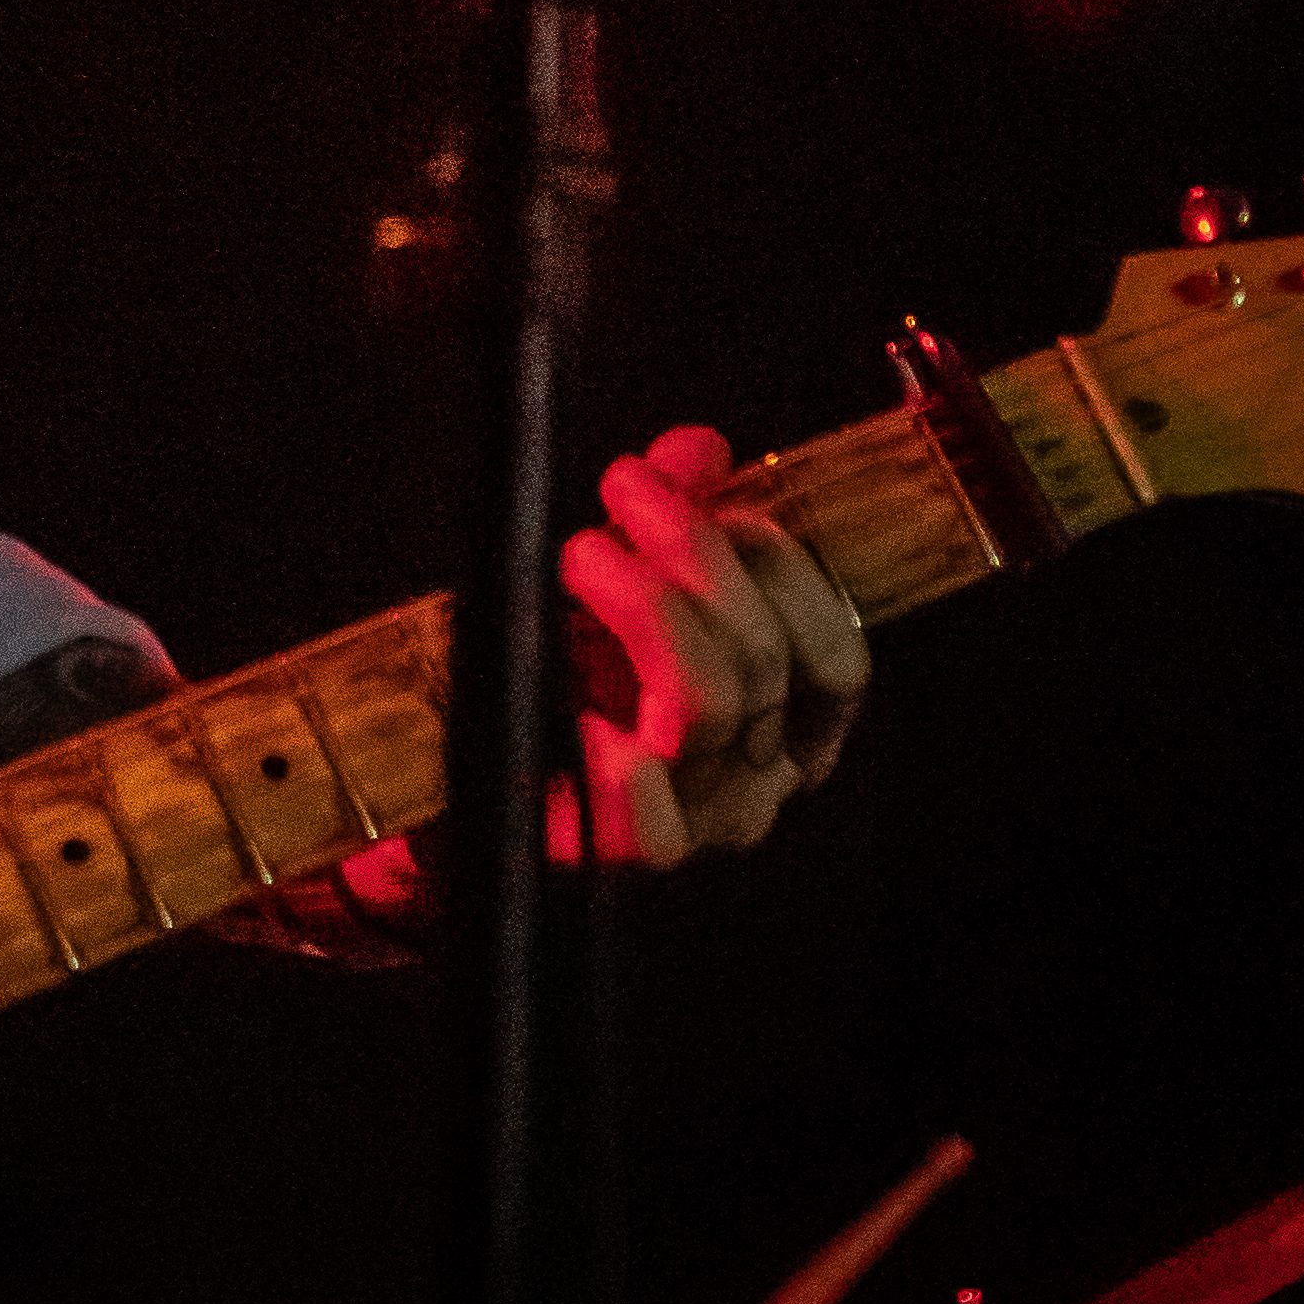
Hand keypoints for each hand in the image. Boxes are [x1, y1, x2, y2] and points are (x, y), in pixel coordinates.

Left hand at [555, 424, 870, 866]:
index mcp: (782, 725)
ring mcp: (694, 823)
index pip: (835, 658)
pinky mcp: (616, 856)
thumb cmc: (557, 671)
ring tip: (578, 551)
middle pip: (765, 658)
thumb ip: (670, 515)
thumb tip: (699, 447)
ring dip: (648, 606)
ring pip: (711, 704)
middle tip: (622, 487)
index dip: (781, 566)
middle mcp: (756, 780)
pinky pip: (653, 828)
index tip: (711, 492)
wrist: (468, 779)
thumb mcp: (616, 581)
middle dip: (696, 550)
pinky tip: (584, 716)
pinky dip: (623, 766)